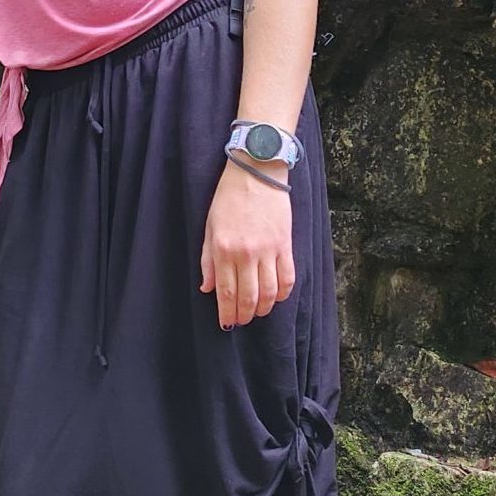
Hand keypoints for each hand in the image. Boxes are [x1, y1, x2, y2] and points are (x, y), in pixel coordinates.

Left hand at [200, 159, 294, 330]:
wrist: (256, 171)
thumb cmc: (228, 198)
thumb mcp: (210, 227)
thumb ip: (208, 260)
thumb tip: (207, 289)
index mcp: (224, 249)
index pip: (226, 292)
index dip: (227, 313)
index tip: (227, 324)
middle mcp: (246, 253)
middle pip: (249, 297)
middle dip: (245, 315)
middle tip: (242, 321)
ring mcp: (268, 250)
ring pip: (270, 292)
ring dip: (265, 308)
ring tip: (259, 312)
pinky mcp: (285, 244)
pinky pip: (288, 277)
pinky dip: (283, 293)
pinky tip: (277, 297)